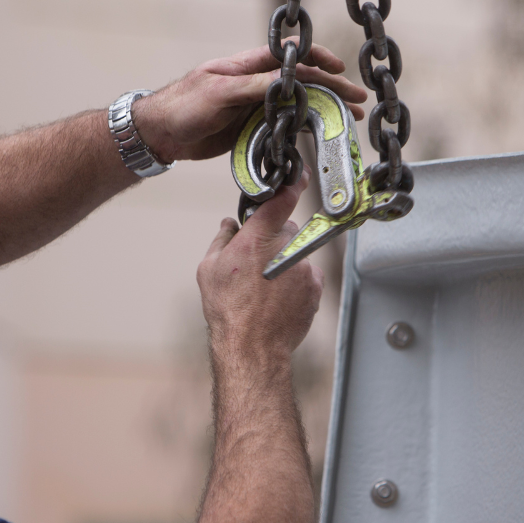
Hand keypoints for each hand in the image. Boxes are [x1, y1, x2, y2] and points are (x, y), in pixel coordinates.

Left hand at [131, 43, 367, 163]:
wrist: (160, 134)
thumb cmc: (183, 105)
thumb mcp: (219, 92)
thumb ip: (254, 86)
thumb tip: (288, 81)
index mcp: (249, 65)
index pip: (292, 57)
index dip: (319, 61)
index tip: (340, 71)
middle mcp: (257, 83)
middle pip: (303, 81)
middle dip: (332, 89)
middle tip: (358, 102)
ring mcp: (256, 105)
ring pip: (298, 104)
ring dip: (324, 111)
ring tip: (349, 121)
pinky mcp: (253, 126)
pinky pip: (285, 126)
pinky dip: (305, 130)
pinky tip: (322, 136)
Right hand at [197, 177, 323, 358]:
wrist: (252, 346)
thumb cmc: (229, 310)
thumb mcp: (209, 269)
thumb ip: (221, 239)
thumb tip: (228, 225)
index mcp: (258, 237)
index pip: (282, 198)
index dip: (291, 183)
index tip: (296, 176)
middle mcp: (286, 248)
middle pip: (286, 229)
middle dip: (273, 239)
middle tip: (256, 262)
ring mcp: (304, 268)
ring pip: (296, 253)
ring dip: (285, 263)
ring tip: (266, 288)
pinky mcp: (315, 287)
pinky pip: (307, 274)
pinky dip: (296, 281)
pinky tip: (278, 297)